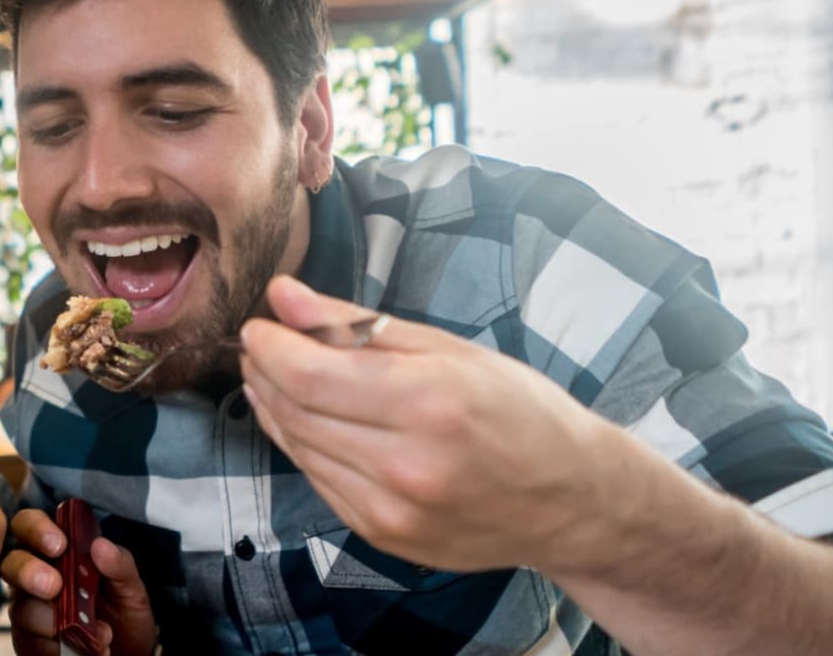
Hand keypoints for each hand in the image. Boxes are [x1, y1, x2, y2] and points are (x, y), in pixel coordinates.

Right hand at [0, 509, 156, 655]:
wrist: (128, 654)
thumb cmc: (122, 614)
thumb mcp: (131, 588)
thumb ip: (120, 565)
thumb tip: (101, 545)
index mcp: (57, 553)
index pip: (30, 526)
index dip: (36, 528)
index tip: (59, 544)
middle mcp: (35, 578)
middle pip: (12, 564)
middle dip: (29, 572)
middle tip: (55, 586)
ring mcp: (29, 611)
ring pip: (23, 609)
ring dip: (58, 622)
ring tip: (99, 633)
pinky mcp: (29, 643)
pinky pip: (32, 643)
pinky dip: (59, 648)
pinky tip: (84, 649)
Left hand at [239, 276, 616, 573]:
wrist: (572, 500)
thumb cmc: (520, 411)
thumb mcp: (450, 349)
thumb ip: (357, 324)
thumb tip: (284, 298)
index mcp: (429, 403)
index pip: (309, 376)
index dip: (269, 347)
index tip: (259, 325)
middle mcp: (407, 464)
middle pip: (297, 412)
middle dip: (266, 372)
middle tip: (261, 345)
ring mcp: (392, 510)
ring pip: (300, 449)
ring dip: (275, 408)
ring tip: (275, 376)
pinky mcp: (383, 535)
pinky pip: (319, 481)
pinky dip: (302, 445)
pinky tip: (304, 419)